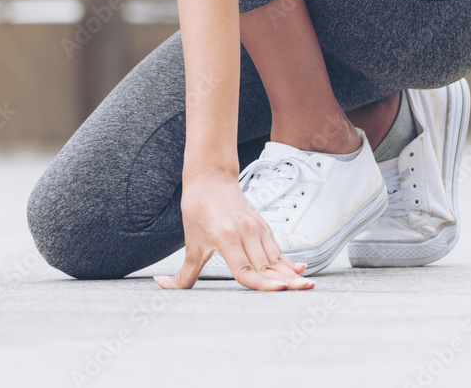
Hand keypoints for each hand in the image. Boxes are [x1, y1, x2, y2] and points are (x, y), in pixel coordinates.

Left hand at [155, 172, 312, 290]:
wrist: (210, 178)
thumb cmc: (197, 208)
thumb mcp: (190, 243)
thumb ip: (183, 272)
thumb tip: (163, 285)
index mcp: (225, 238)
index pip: (245, 269)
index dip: (262, 283)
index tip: (279, 290)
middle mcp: (245, 233)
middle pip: (267, 266)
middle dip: (286, 282)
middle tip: (303, 293)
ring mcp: (257, 229)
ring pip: (276, 258)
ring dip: (291, 275)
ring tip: (307, 287)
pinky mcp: (263, 227)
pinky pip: (277, 250)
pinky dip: (289, 262)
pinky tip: (300, 271)